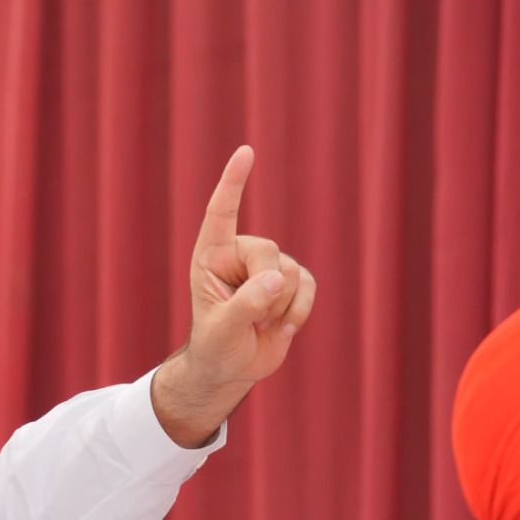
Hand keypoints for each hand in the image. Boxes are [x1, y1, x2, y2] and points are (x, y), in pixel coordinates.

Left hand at [184, 145, 315, 388]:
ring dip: (280, 306)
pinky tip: (281, 328)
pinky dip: (300, 310)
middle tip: (250, 318)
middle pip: (269, 252)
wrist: (231, 368)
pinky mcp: (290, 282)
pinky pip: (309, 285)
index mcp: (210, 257)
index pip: (221, 213)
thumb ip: (244, 305)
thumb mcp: (222, 330)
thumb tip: (275, 280)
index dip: (234, 182)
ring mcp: (267, 267)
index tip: (245, 151)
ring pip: (291, 271)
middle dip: (265, 289)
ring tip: (259, 324)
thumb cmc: (215, 346)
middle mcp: (239, 255)